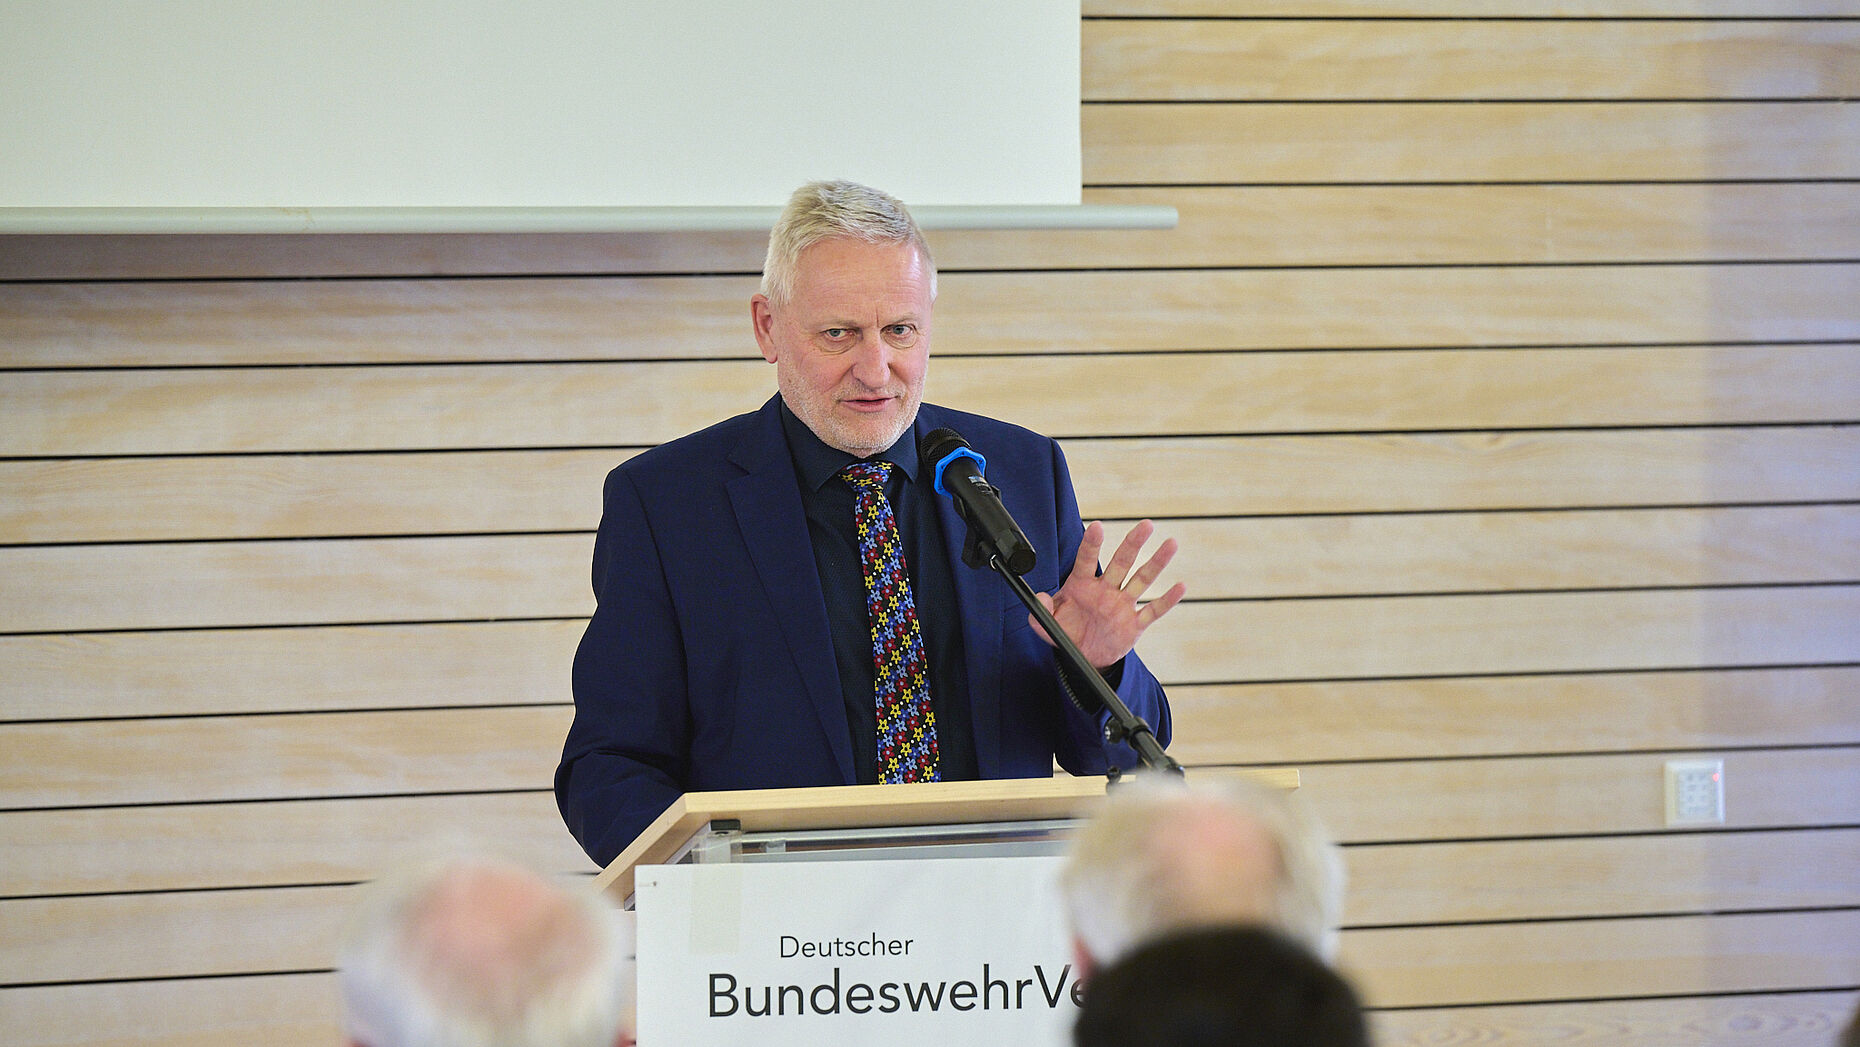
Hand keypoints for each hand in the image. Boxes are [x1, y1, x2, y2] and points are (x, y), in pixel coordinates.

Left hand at [1032, 520, 1185, 668]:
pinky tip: (1180, 587)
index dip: (1091, 544)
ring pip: (1142, 580)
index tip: (1096, 527)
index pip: (1086, 560)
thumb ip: (1041, 611)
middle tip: (1146, 525)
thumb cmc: (1067, 632)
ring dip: (1156, 563)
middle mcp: (1105, 590)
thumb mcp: (1047, 624)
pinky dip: (1167, 600)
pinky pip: (1153, 611)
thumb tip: (1039, 597)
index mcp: (1082, 585)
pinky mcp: (1134, 624)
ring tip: (1171, 543)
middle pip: (1121, 562)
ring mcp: (1122, 605)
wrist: (1085, 656)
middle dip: (1133, 544)